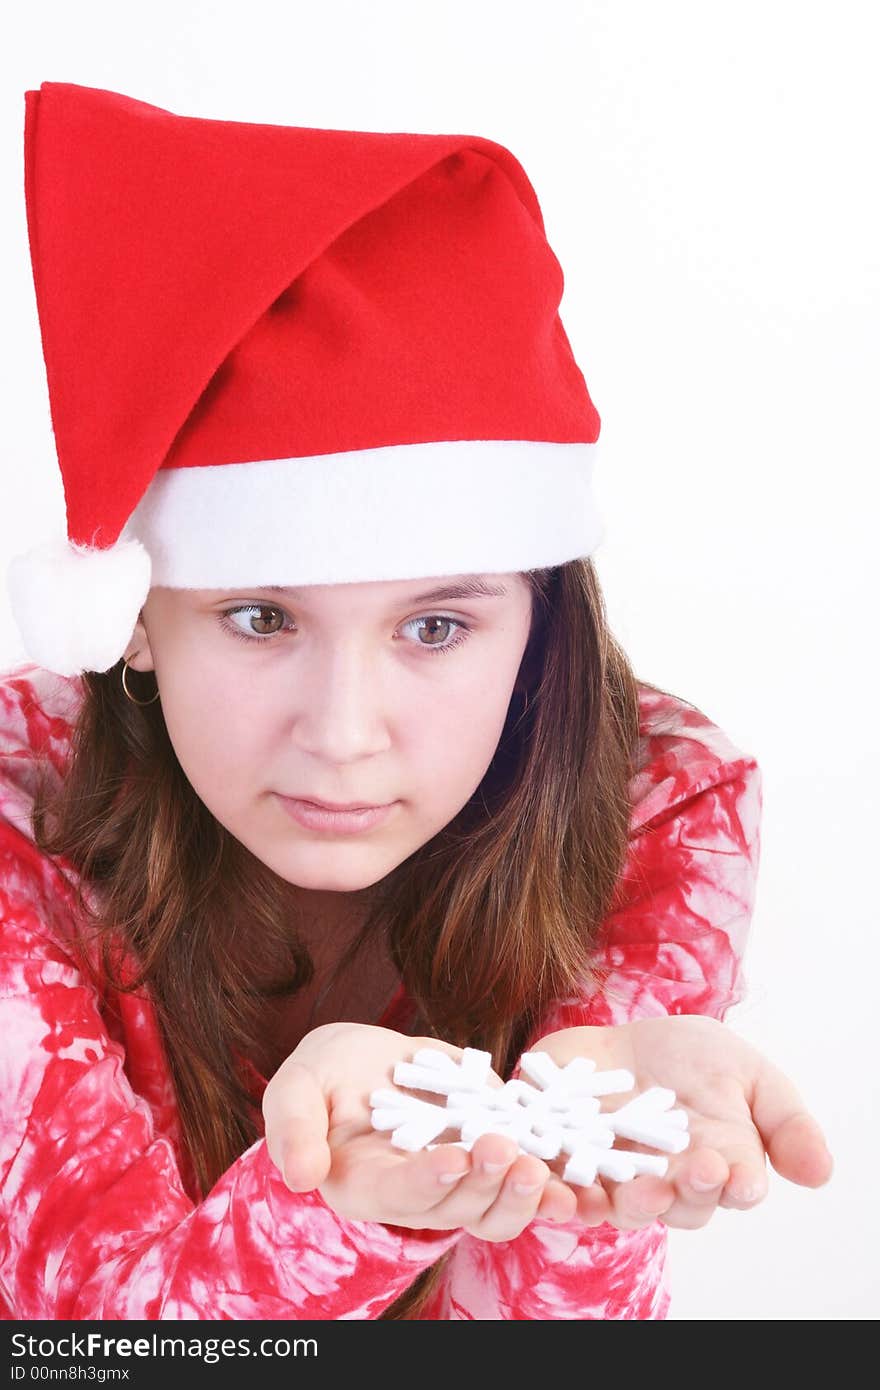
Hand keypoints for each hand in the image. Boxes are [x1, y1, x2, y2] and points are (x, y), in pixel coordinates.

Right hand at [262, 1022, 578, 1240]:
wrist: (371, 1061)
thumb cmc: (325, 1073)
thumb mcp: (298, 1084)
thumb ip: (292, 1125)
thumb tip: (300, 1175)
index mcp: (363, 1183)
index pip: (394, 1192)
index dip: (423, 1180)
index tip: (450, 1158)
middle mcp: (414, 1196)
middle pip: (452, 1206)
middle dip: (482, 1180)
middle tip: (506, 1149)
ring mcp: (458, 1183)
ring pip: (493, 1208)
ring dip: (520, 1195)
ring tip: (540, 1167)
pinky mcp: (492, 1160)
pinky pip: (524, 1184)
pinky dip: (549, 1185)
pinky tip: (572, 1176)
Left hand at [524, 1017, 832, 1231]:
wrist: (619, 1036)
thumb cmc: (691, 1059)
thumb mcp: (747, 1072)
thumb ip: (784, 1120)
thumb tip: (821, 1172)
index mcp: (716, 1165)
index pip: (730, 1188)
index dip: (735, 1186)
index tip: (739, 1175)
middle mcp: (666, 1183)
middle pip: (679, 1206)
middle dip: (687, 1192)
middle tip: (696, 1169)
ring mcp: (612, 1179)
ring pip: (622, 1208)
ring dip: (632, 1203)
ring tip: (640, 1185)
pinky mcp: (562, 1165)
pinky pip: (560, 1190)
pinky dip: (561, 1193)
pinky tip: (563, 1187)